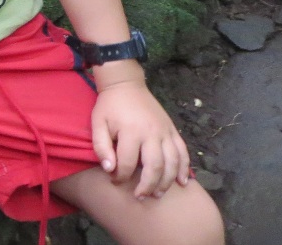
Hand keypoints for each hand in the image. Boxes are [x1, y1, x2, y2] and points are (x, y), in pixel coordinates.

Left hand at [90, 77, 190, 198]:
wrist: (126, 84)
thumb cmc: (110, 106)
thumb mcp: (97, 123)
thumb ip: (101, 146)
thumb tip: (109, 169)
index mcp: (131, 131)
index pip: (127, 163)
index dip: (120, 177)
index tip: (114, 181)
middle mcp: (151, 133)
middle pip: (154, 167)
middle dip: (147, 186)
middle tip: (140, 197)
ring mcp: (165, 131)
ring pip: (172, 163)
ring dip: (167, 182)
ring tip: (157, 194)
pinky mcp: (172, 130)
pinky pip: (183, 152)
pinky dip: (184, 168)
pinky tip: (182, 182)